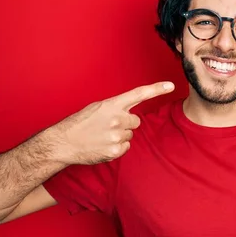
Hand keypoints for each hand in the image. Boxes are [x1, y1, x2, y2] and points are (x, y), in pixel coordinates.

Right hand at [50, 81, 174, 164]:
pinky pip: (126, 147)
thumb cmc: (79, 124)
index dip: (157, 89)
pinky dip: (117, 147)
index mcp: (111, 105)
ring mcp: (116, 136)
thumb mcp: (97, 109)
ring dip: (120, 135)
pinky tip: (103, 145)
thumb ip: (116, 108)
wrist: (63, 143)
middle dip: (127, 123)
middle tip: (108, 126)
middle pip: (136, 121)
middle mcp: (117, 119)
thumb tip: (130, 114)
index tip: (171, 85)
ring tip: (102, 136)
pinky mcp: (115, 151)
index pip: (139, 94)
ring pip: (130, 135)